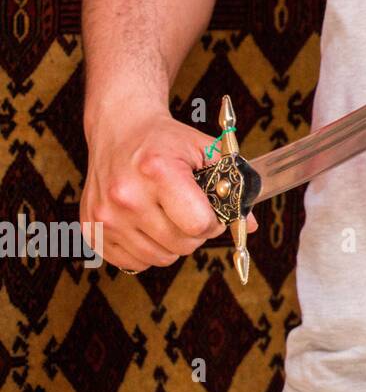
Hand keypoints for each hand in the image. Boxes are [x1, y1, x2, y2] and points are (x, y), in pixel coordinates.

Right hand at [82, 107, 257, 270]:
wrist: (119, 129)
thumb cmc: (166, 141)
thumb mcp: (205, 150)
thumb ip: (233, 184)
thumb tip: (248, 225)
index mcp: (157, 172)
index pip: (198, 224)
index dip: (214, 222)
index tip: (212, 211)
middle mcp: (125, 196)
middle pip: (181, 245)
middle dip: (196, 233)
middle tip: (192, 212)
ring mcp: (105, 216)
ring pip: (159, 259)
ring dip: (172, 243)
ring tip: (169, 215)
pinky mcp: (91, 230)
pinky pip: (133, 262)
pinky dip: (147, 250)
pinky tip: (148, 224)